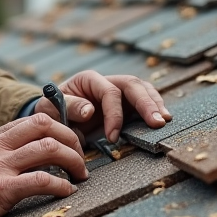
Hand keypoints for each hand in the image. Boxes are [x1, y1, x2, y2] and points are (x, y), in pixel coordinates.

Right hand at [0, 113, 86, 216]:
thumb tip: (17, 159)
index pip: (33, 120)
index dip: (60, 128)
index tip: (70, 144)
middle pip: (46, 126)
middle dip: (72, 139)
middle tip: (81, 158)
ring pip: (49, 148)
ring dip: (73, 161)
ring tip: (80, 175)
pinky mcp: (1, 190)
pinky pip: (41, 180)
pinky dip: (60, 185)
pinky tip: (67, 193)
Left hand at [33, 71, 170, 143]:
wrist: (53, 115)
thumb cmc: (52, 111)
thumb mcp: (51, 109)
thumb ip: (68, 107)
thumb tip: (90, 110)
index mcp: (88, 79)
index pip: (110, 92)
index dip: (115, 114)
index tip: (112, 137)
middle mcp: (106, 81)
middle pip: (133, 85)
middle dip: (146, 104)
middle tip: (157, 123)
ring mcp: (118, 90)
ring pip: (143, 89)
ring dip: (155, 103)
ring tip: (165, 120)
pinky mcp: (125, 103)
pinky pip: (144, 100)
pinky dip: (154, 108)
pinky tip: (162, 119)